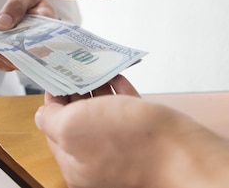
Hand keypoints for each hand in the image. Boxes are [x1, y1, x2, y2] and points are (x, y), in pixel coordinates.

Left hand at [35, 76, 228, 187]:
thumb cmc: (131, 144)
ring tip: (94, 64)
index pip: (53, 128)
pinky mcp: (148, 139)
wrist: (185, 155)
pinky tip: (118, 75)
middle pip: (79, 119)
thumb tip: (43, 113)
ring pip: (104, 113)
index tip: (56, 75)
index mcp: (75, 164)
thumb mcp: (72, 128)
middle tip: (73, 64)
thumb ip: (50, 120)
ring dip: (97, 87)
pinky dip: (121, 92)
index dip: (53, 99)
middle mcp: (98, 160)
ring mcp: (124, 150)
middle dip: (75, 91)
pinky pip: (129, 111)